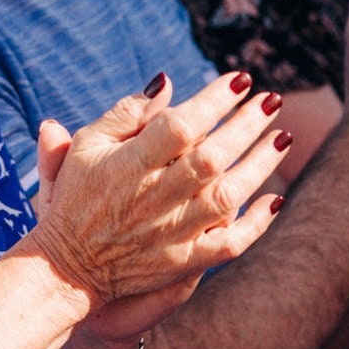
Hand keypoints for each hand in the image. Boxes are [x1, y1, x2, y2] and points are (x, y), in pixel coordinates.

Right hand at [29, 71, 287, 314]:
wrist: (65, 268)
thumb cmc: (76, 197)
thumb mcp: (87, 146)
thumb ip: (127, 113)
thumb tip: (167, 83)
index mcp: (129, 164)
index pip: (180, 126)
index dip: (214, 100)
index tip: (240, 80)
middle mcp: (153, 198)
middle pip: (210, 158)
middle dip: (246, 125)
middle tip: (272, 99)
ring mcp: (170, 233)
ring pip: (226, 198)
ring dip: (260, 166)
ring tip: (283, 138)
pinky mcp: (181, 262)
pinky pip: (227, 245)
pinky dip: (256, 225)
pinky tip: (276, 199)